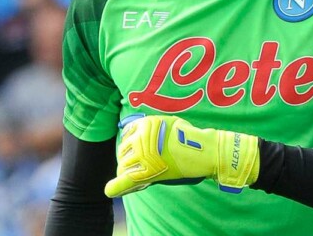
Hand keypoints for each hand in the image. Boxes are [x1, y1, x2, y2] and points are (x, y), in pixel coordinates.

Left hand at [104, 114, 259, 196]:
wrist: (202, 149)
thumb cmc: (190, 137)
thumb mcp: (169, 123)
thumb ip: (153, 128)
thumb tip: (139, 134)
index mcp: (146, 124)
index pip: (127, 134)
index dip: (130, 144)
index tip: (135, 150)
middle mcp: (141, 137)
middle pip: (123, 151)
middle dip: (128, 159)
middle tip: (138, 166)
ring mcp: (142, 154)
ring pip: (123, 166)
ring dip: (127, 171)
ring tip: (135, 176)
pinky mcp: (146, 171)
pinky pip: (125, 179)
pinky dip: (117, 186)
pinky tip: (110, 190)